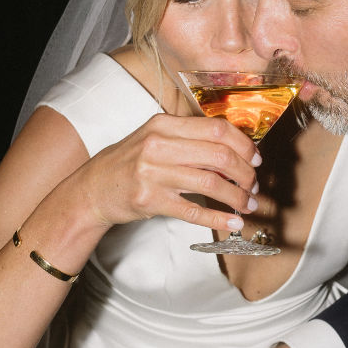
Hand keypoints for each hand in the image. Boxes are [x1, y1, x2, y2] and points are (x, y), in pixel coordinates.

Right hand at [79, 113, 260, 233]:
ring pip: (211, 183)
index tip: (255, 159)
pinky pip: (193, 211)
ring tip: (248, 205)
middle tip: (254, 185)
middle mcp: (158, 145)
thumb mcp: (155, 139)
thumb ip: (189, 139)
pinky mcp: (149, 201)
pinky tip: (232, 223)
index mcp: (164, 124)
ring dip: (237, 197)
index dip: (244, 145)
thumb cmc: (128, 163)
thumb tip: (235, 151)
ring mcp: (152, 173)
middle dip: (245, 173)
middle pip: (219, 155)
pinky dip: (218, 218)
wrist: (91, 189)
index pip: (217, 129)